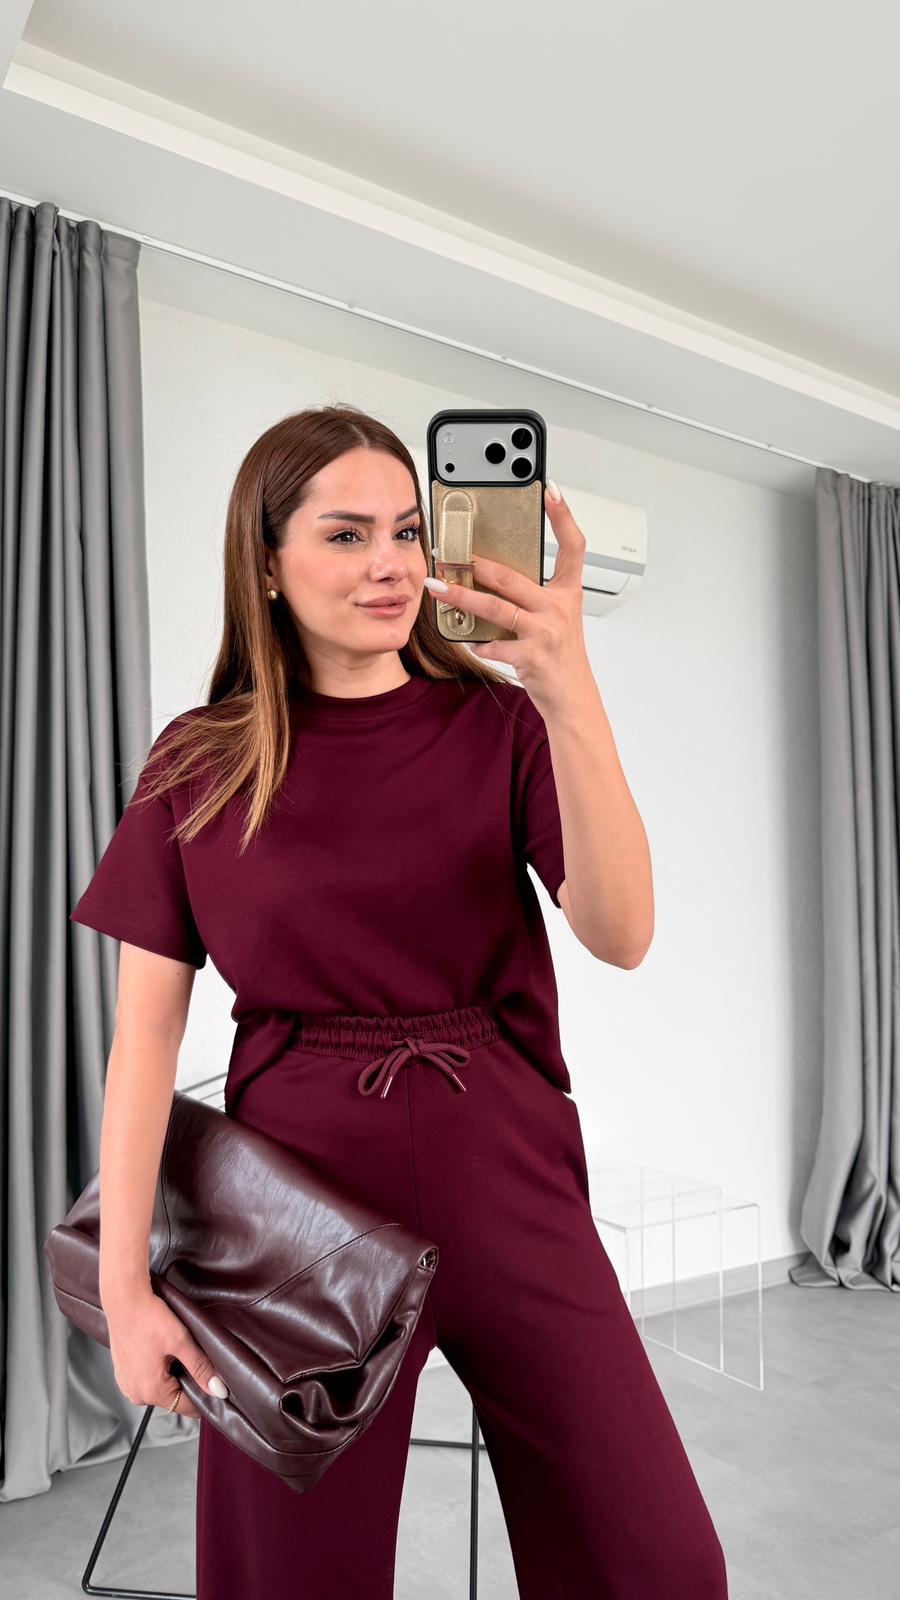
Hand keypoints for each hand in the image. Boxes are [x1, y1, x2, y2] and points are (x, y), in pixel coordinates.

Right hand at [105, 1284, 228, 1419]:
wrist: (124, 1300)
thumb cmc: (149, 1318)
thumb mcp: (181, 1342)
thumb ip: (201, 1368)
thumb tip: (218, 1390)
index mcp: (151, 1391)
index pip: (187, 1407)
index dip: (204, 1396)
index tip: (214, 1384)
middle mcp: (136, 1394)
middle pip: (173, 1398)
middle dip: (187, 1382)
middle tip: (191, 1357)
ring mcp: (127, 1385)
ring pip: (161, 1389)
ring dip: (172, 1375)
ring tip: (173, 1351)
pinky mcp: (123, 1375)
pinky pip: (147, 1380)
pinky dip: (158, 1370)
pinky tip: (159, 1351)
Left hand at [425, 483, 593, 718]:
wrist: (573, 698)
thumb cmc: (560, 657)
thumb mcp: (555, 619)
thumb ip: (532, 597)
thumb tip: (491, 576)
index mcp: (568, 594)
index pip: (573, 546)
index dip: (564, 516)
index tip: (549, 489)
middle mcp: (559, 609)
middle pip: (512, 577)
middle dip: (476, 565)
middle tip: (449, 555)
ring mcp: (545, 632)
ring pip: (496, 608)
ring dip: (462, 598)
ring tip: (438, 588)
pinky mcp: (531, 657)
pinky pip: (494, 645)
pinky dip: (477, 643)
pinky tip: (468, 641)